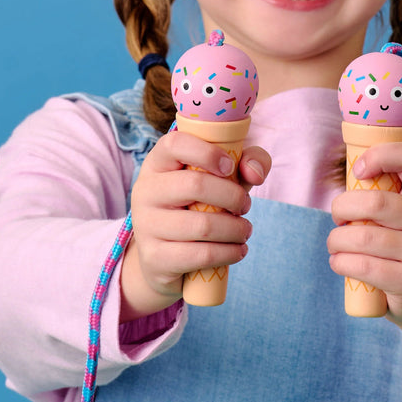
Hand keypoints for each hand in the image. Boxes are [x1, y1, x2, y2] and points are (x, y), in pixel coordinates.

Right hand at [120, 130, 270, 320]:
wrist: (163, 257)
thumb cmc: (197, 204)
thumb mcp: (220, 177)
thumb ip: (246, 161)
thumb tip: (256, 172)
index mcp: (158, 162)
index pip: (174, 144)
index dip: (207, 152)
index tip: (230, 167)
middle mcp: (145, 190)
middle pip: (195, 185)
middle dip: (233, 196)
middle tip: (245, 205)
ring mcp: (146, 225)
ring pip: (203, 225)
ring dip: (236, 229)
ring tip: (245, 230)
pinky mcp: (154, 257)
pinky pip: (201, 255)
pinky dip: (229, 253)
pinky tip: (238, 250)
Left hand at [327, 142, 401, 344]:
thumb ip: (386, 187)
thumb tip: (351, 168)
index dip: (378, 156)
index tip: (358, 171)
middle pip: (374, 202)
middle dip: (342, 207)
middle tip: (338, 217)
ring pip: (364, 237)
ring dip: (336, 239)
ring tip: (335, 242)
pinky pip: (363, 266)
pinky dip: (340, 262)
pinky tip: (339, 261)